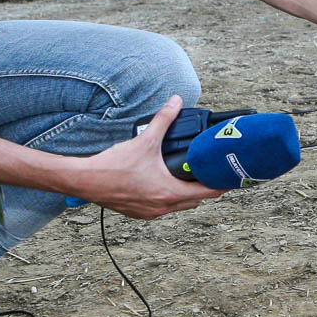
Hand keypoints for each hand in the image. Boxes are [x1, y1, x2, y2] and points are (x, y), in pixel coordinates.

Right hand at [66, 95, 224, 218]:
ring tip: (186, 176)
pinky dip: (167, 198)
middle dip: (203, 187)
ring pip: (179, 206)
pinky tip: (162, 184)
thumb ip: (163, 119)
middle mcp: (163, 206)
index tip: (229, 177)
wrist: (86, 181)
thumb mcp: (144, 140)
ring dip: (185, 194)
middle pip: (195, 201)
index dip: (221, 184)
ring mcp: (151, 212)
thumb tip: (175, 102)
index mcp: (170, 192)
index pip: (208, 192)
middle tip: (206, 172)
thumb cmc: (113, 166)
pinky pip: (162, 209)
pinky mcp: (139, 213)